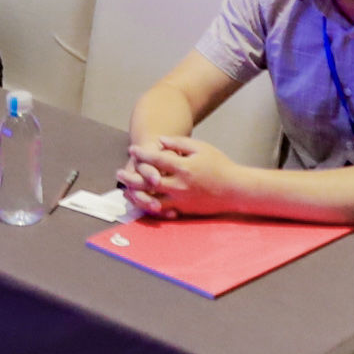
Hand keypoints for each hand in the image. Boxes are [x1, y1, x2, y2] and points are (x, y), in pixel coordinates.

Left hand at [121, 135, 248, 217]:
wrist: (235, 190)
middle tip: (119, 173)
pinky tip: (142, 203)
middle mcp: (179, 185)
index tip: (132, 150)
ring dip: (136, 195)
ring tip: (126, 191)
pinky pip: (162, 211)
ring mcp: (181, 200)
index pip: (156, 159)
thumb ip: (179, 143)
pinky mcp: (184, 211)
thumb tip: (159, 142)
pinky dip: (150, 207)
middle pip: (147, 182)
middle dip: (131, 177)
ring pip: (151, 200)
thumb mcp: (201, 148)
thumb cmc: (219, 165)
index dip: (142, 154)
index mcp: (183, 167)